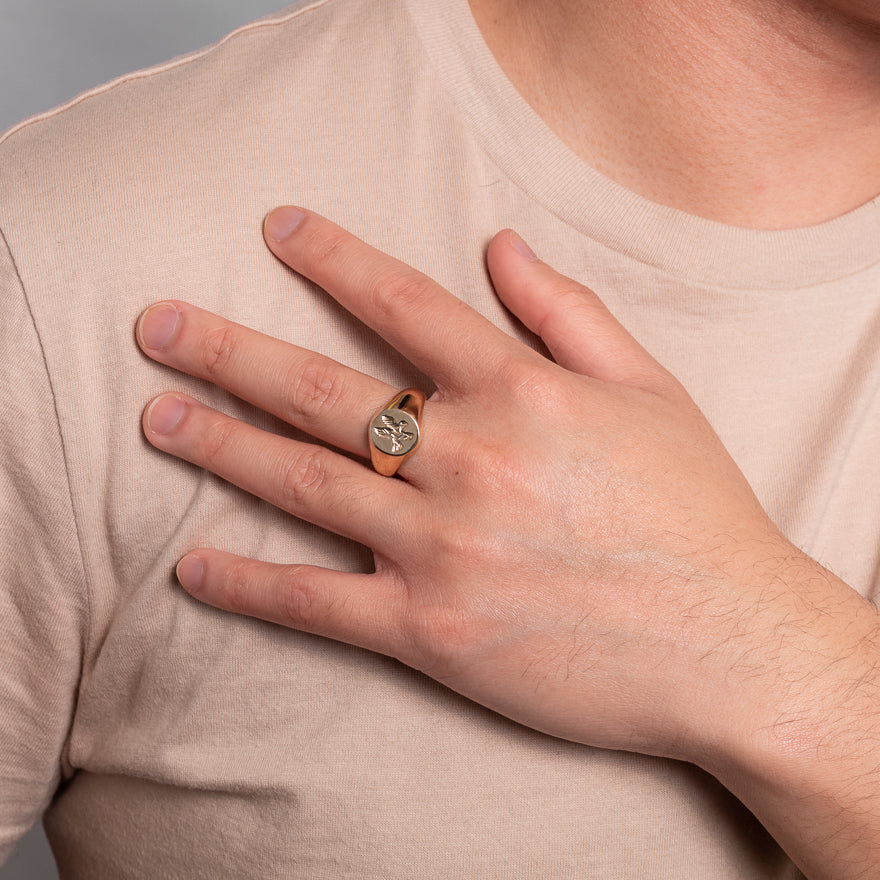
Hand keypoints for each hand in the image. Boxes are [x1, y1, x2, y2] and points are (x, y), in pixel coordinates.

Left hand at [136, 206, 805, 760]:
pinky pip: (318, 603)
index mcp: (522, 395)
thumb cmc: (696, 513)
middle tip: (158, 326)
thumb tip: (498, 242)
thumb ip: (568, 310)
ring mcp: (443, 550)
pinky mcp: (432, 633)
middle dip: (230, 351)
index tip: (276, 229)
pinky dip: (249, 585)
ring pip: (304, 485)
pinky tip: (194, 567)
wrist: (732, 645)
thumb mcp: (650, 389)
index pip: (405, 306)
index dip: (334, 259)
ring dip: (221, 446)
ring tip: (158, 418)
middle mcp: (469, 461)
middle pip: (323, 392)